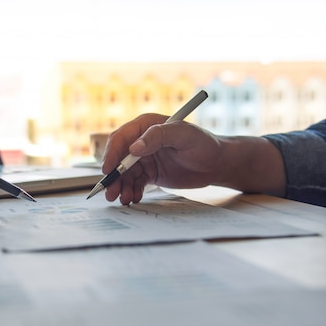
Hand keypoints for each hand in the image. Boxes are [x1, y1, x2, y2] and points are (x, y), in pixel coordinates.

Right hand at [102, 114, 223, 203]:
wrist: (216, 164)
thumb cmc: (204, 145)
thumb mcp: (184, 135)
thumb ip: (159, 136)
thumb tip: (134, 147)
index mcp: (146, 126)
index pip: (121, 138)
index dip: (112, 154)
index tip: (108, 170)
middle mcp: (142, 141)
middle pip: (118, 158)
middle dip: (113, 176)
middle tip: (110, 192)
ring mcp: (145, 157)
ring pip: (125, 173)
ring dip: (121, 186)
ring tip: (124, 199)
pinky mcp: (150, 172)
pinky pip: (135, 182)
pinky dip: (132, 191)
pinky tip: (134, 198)